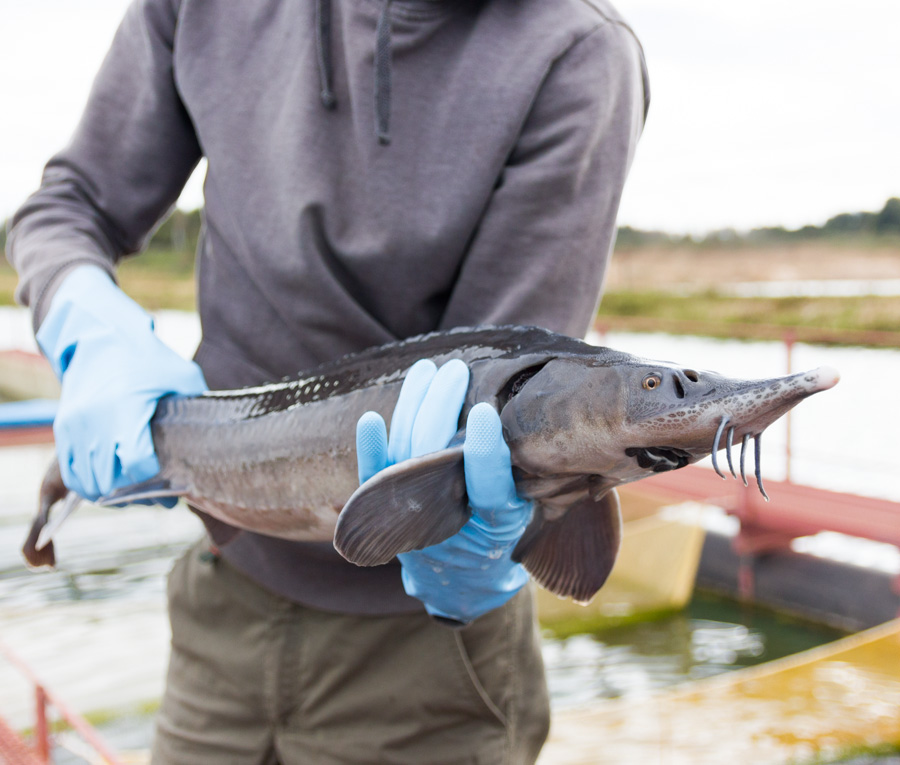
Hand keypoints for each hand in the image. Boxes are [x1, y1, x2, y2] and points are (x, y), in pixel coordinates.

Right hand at [36, 265, 206, 500]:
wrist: (99, 338)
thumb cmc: (147, 359)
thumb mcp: (181, 376)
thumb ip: (197, 403)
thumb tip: (216, 434)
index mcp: (127, 409)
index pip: (137, 465)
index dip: (153, 476)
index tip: (168, 474)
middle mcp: (96, 422)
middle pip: (111, 481)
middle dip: (135, 492)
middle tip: (156, 492)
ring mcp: (75, 427)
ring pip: (88, 483)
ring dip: (111, 493)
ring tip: (134, 488)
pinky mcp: (63, 430)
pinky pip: (70, 473)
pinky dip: (88, 485)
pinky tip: (110, 482)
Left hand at [356, 359, 531, 623]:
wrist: (463, 583)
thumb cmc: (506, 534)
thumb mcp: (530, 511)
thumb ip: (528, 476)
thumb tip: (532, 417)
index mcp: (495, 522)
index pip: (488, 485)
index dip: (485, 450)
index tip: (486, 410)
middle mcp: (450, 521)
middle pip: (437, 458)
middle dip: (442, 407)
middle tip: (456, 369)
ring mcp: (412, 516)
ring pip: (406, 454)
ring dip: (413, 406)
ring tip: (426, 370)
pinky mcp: (386, 511)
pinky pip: (374, 478)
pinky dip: (370, 449)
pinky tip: (370, 419)